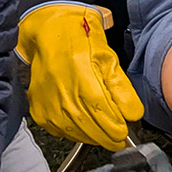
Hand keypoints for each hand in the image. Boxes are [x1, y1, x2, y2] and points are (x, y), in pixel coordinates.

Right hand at [18, 3, 142, 148]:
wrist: (49, 33)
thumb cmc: (79, 42)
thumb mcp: (108, 59)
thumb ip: (122, 89)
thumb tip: (132, 114)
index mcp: (82, 77)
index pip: (103, 113)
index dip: (116, 128)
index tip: (125, 132)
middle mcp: (62, 93)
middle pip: (90, 128)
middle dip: (108, 136)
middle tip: (118, 138)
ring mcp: (48, 104)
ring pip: (76, 133)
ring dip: (94, 137)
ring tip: (104, 132)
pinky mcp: (39, 111)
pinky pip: (61, 132)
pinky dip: (76, 133)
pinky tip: (85, 126)